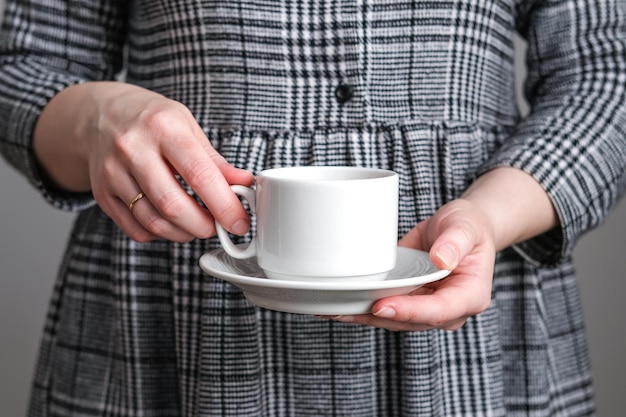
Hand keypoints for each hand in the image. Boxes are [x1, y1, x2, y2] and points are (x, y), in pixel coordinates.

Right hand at [34, 82, 253, 241]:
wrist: (100, 114)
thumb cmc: (152, 120)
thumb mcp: (188, 127)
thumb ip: (215, 161)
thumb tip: (244, 184)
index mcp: (163, 127)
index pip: (199, 174)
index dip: (224, 205)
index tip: (239, 222)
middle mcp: (133, 149)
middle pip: (173, 205)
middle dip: (204, 225)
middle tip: (218, 226)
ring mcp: (112, 173)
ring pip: (153, 222)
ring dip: (183, 233)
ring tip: (197, 226)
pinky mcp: (102, 193)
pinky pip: (135, 229)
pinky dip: (160, 234)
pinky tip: (171, 223)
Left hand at [328, 167, 557, 330]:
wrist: (460, 228)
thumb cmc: (468, 227)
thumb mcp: (466, 226)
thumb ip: (455, 242)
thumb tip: (440, 259)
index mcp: (470, 296)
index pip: (438, 311)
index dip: (409, 311)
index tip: (382, 307)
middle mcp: (448, 310)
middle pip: (410, 321)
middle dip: (376, 317)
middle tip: (344, 310)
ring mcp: (426, 307)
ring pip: (393, 319)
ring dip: (363, 316)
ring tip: (331, 310)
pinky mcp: (409, 301)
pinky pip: (386, 308)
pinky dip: (362, 308)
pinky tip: (337, 305)